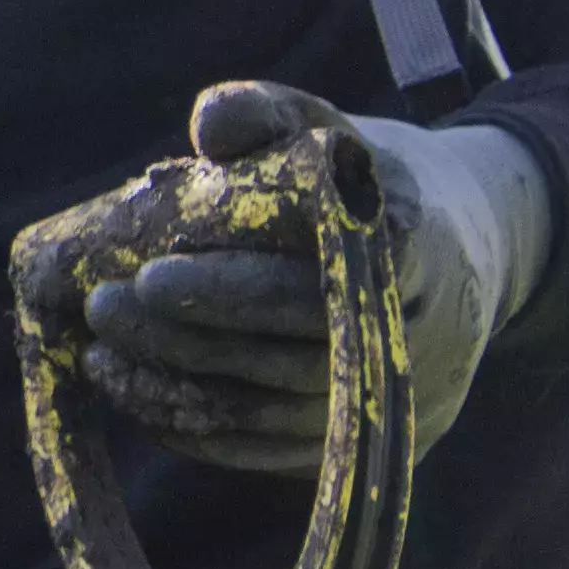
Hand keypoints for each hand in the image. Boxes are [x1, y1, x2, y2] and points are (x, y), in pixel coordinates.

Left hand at [74, 82, 553, 470]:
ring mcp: (401, 398)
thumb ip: (270, 114)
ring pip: (281, 418)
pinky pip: (284, 454)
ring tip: (102, 356)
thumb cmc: (369, 178)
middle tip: (103, 309)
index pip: (317, 285)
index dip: (233, 291)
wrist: (466, 243)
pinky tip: (143, 395)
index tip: (149, 276)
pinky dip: (207, 434)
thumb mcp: (331, 129)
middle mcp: (417, 334)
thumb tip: (209, 122)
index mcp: (413, 247)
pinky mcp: (375, 443)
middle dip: (187, 339)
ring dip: (182, 393)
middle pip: (293, 360)